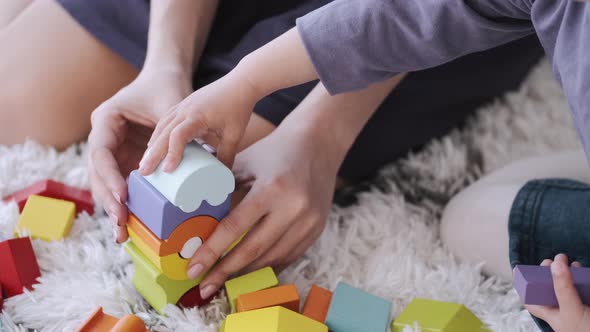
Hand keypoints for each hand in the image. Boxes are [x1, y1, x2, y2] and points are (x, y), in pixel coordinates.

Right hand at [88, 68, 191, 241]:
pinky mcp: (126, 160)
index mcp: (106, 119)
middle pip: (98, 174)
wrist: (167, 78)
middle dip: (109, 200)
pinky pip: (122, 184)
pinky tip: (130, 225)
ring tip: (123, 234)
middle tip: (122, 224)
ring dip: (114, 208)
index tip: (123, 196)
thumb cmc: (167, 87)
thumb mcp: (171, 104)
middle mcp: (104, 137)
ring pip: (107, 184)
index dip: (109, 177)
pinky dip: (126, 203)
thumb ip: (178, 128)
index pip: (100, 153)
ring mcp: (113, 151)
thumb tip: (205, 159)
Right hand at [138, 71, 257, 174]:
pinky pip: (165, 120)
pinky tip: (154, 145)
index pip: (178, 136)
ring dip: (152, 144)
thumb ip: (227, 156)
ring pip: (161, 126)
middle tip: (144, 172)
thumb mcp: (235, 135)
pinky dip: (158, 133)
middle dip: (152, 154)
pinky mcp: (184, 104)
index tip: (167, 170)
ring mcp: (182, 105)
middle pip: (163, 133)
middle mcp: (185, 110)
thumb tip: (223, 179)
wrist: (241, 82)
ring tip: (146, 162)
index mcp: (197, 116)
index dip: (172, 154)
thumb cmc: (239, 107)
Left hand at [185, 124, 343, 299]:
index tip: (193, 268)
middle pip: (253, 249)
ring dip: (245, 273)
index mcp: (272, 188)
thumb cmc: (275, 151)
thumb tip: (192, 217)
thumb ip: (222, 187)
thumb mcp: (245, 162)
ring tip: (223, 281)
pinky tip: (249, 270)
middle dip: (225, 271)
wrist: (318, 144)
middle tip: (204, 287)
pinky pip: (289, 256)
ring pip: (272, 258)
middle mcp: (294, 207)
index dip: (212, 251)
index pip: (235, 227)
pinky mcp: (317, 229)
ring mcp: (309, 221)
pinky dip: (267, 266)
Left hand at [525, 254, 589, 331]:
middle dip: (548, 273)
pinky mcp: (588, 300)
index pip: (531, 300)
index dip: (524, 287)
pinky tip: (580, 267)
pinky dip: (581, 276)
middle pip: (549, 287)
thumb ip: (563, 288)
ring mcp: (577, 304)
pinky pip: (582, 286)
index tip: (518, 270)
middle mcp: (562, 309)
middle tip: (550, 261)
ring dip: (566, 271)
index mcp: (551, 314)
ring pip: (567, 285)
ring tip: (566, 259)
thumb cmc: (585, 331)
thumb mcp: (571, 310)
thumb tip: (555, 264)